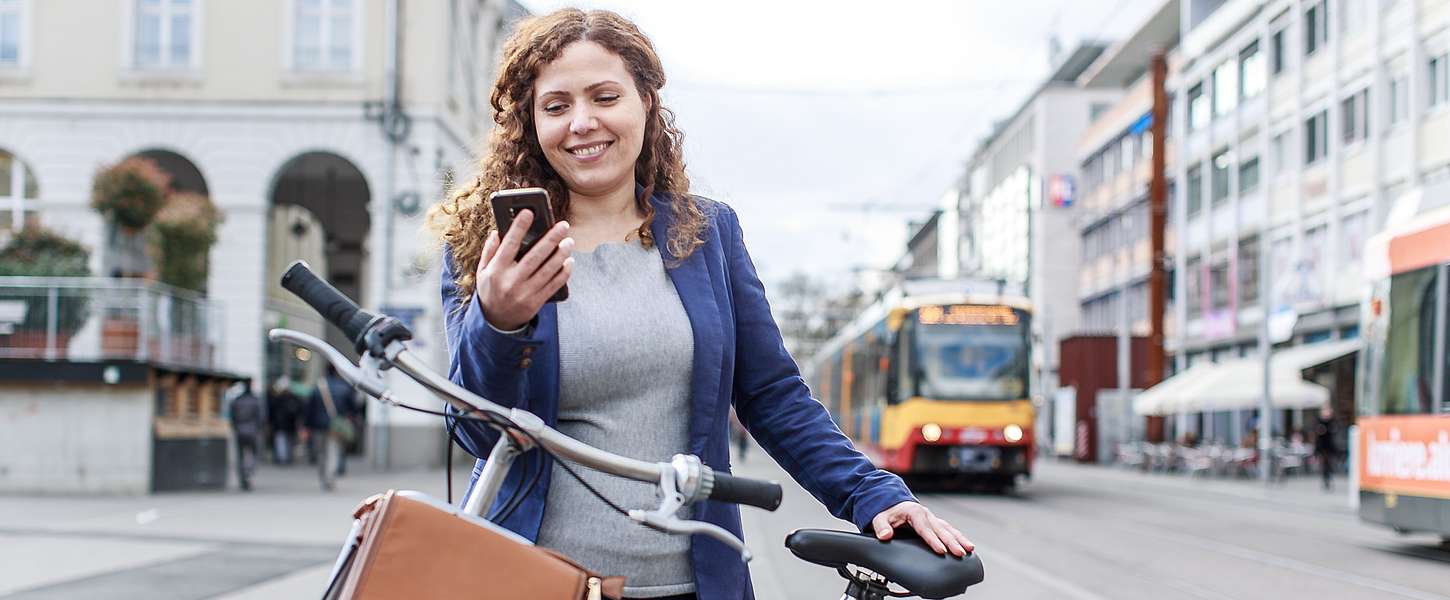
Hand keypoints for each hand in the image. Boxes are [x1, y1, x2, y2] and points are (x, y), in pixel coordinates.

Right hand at [475, 209, 573, 330]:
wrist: (495, 322)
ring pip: (547, 270)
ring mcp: (525, 293)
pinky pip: (553, 285)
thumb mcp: (482, 271)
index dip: (519, 227)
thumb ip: (489, 251)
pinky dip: (563, 273)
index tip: (529, 212)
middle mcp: (511, 281)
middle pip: (535, 256)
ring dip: (561, 254)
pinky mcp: (536, 302)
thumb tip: (497, 232)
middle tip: (563, 225)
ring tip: (569, 241)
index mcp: (496, 270)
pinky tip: (569, 261)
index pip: (509, 244)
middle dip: (551, 239)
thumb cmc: (490, 291)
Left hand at [871, 501, 973, 556]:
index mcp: (914, 512)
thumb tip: (885, 535)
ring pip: (948, 529)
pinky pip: (949, 530)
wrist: (892, 503)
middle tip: (960, 553)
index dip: (933, 540)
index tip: (941, 551)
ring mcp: (932, 519)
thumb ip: (881, 527)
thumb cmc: (887, 512)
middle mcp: (926, 514)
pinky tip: (967, 546)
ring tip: (969, 549)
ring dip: (959, 539)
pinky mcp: (936, 523)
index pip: (925, 529)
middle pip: (940, 530)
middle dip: (951, 542)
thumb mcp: (880, 518)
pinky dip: (959, 537)